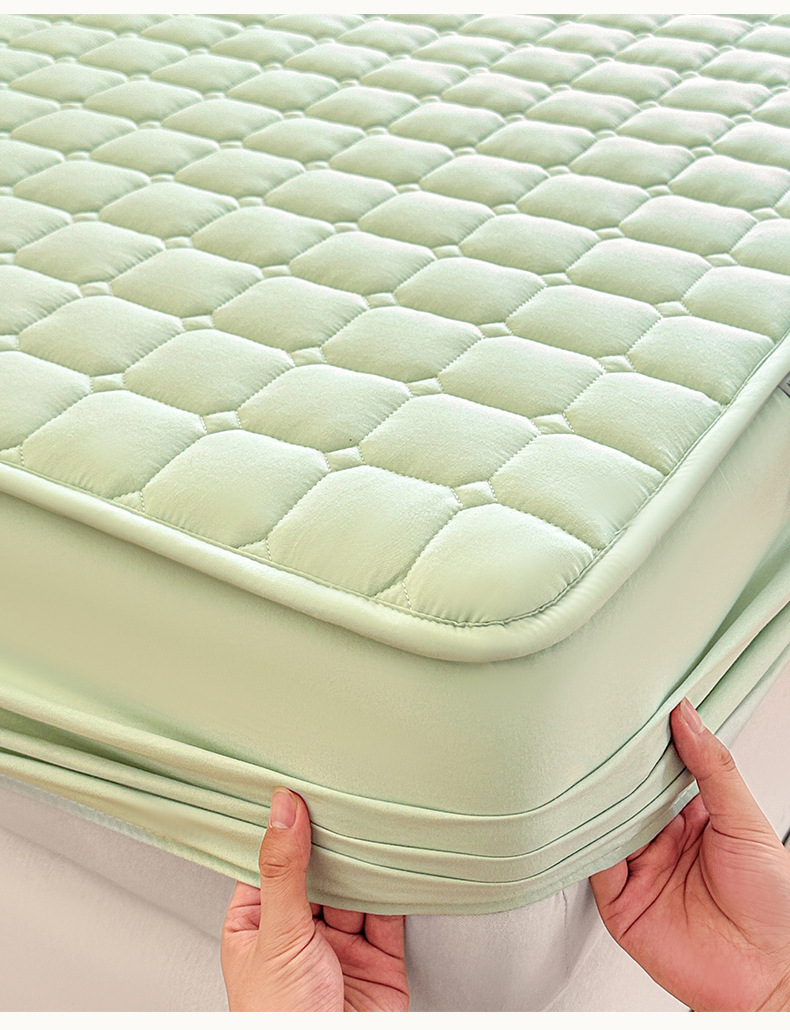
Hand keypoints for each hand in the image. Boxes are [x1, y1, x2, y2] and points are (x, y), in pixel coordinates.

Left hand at [221, 787, 409, 1010]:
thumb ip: (283, 868)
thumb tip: (282, 810)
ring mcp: (340, 948)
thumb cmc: (278, 1022)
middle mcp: (299, 935)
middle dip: (332, 843)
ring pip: (356, 890)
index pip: (270, 864)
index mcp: (257, 926)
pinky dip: (396, 889)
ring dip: (365, 864)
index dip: (283, 830)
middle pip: (319, 873)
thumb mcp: (276, 933)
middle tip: (342, 798)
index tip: (296, 790)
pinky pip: (390, 914)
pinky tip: (397, 863)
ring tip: (373, 823)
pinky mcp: (379, 961)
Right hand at [590, 697, 789, 1011]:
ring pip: (604, 828)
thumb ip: (714, 769)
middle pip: (625, 798)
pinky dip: (586, 844)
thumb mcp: (747, 822)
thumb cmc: (774, 907)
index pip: (658, 773)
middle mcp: (662, 843)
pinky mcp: (620, 905)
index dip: (645, 746)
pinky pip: (594, 867)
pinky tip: (588, 821)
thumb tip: (687, 718)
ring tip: (589, 771)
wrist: (769, 976)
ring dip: (596, 804)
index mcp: (692, 820)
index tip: (631, 711)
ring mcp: (640, 872)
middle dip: (614, 771)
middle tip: (599, 735)